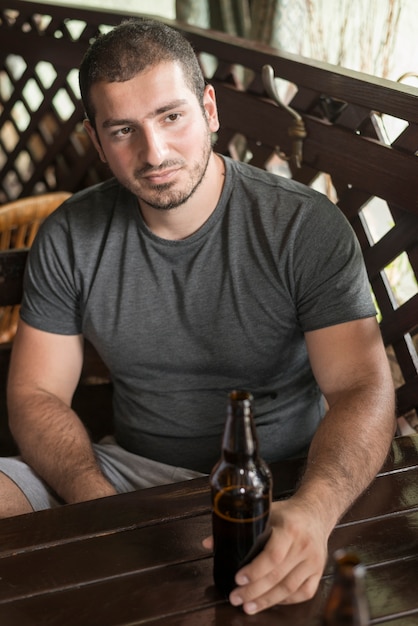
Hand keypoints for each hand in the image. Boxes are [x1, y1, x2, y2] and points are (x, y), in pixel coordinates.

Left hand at [204, 497, 328, 613]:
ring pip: (289, 588)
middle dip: (254, 591)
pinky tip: (271, 601)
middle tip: (235, 598)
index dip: (255, 571)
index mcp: (289, 529)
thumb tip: (208, 543)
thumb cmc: (286, 513)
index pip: (273, 555)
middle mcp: (303, 546)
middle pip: (278, 576)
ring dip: (267, 600)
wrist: (315, 512)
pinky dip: (286, 601)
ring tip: (248, 607)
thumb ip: (237, 527)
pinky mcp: (319, 571)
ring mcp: (313, 561)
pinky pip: (303, 593)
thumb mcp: (264, 512)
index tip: (238, 579)